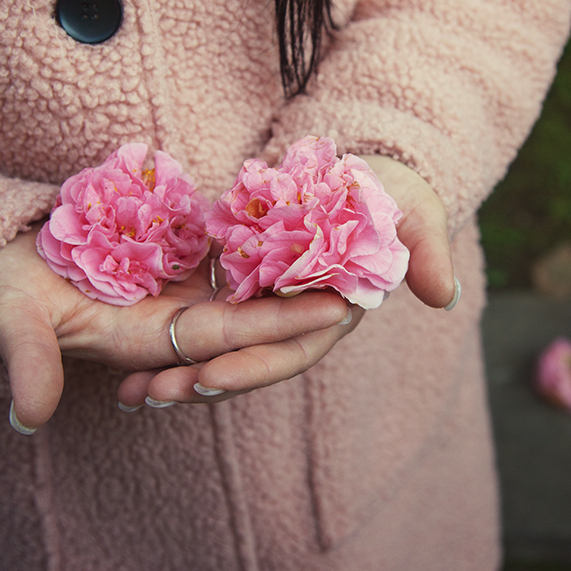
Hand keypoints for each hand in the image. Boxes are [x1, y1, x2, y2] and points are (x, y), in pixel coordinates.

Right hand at [0, 230, 351, 429]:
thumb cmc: (0, 289)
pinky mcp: (173, 261)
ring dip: (297, 273)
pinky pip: (231, 254)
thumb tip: (29, 418)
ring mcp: (176, 292)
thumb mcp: (9, 317)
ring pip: (249, 287)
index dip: (278, 324)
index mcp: (148, 340)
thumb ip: (26, 360)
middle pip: (254, 317)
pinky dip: (268, 241)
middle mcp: (173, 322)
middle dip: (309, 303)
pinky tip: (309, 218)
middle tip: (374, 281)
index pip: (226, 337)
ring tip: (357, 250)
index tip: (335, 309)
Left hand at [114, 155, 457, 407]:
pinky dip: (169, 337)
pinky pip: (200, 317)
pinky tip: (127, 356)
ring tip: (127, 392)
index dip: (252, 366)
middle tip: (149, 395)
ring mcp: (264, 306)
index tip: (208, 379)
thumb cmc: (391, 195)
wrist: (363, 175)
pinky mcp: (239, 285)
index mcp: (332, 313)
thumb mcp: (416, 214)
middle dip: (198, 381)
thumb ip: (427, 251)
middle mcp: (293, 319)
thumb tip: (443, 294)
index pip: (290, 349)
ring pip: (217, 347)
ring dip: (175, 369)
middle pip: (244, 359)